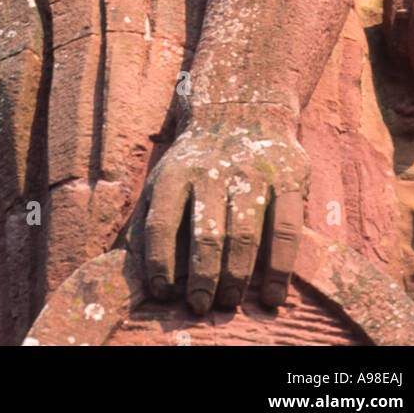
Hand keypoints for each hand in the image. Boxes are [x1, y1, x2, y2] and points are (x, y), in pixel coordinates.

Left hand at [140, 108, 309, 313]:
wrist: (244, 107)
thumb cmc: (195, 161)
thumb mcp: (163, 178)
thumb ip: (146, 221)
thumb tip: (127, 270)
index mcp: (175, 174)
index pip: (162, 222)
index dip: (159, 261)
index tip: (162, 292)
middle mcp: (213, 172)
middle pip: (206, 233)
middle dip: (202, 277)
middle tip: (200, 305)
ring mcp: (251, 175)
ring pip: (244, 234)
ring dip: (236, 276)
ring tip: (229, 302)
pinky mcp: (286, 181)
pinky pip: (284, 230)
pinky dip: (279, 268)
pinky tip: (271, 295)